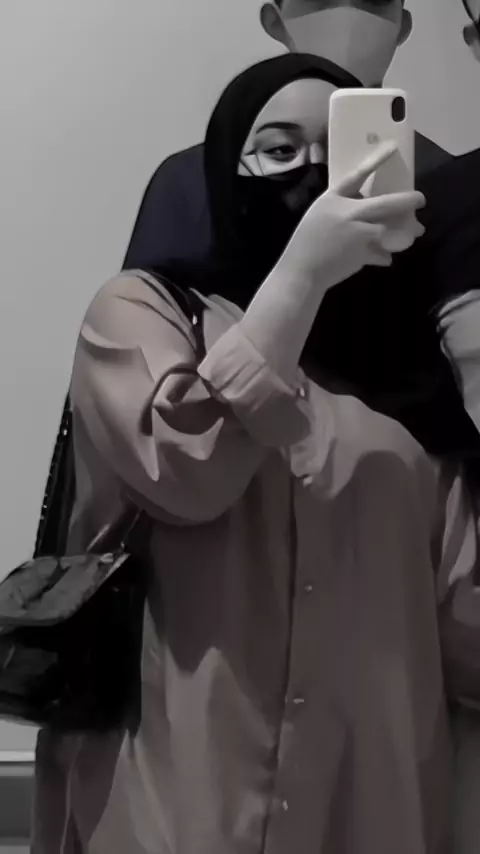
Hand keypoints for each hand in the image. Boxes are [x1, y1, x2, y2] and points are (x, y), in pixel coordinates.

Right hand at [281, 142, 425, 290]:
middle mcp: (349, 213)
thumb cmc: (306, 243)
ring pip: (386, 229)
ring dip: (401, 233)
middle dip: (407, 201)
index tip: (393, 147)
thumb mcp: (320, 215)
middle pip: (385, 203)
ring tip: (414, 233)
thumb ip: (342, 209)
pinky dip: (383, 256)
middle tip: (421, 199)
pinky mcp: (363, 253)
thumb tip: (365, 208)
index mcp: (334, 199)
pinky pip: (382, 254)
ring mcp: (358, 233)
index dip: (376, 160)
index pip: (358, 174)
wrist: (302, 270)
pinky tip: (385, 257)